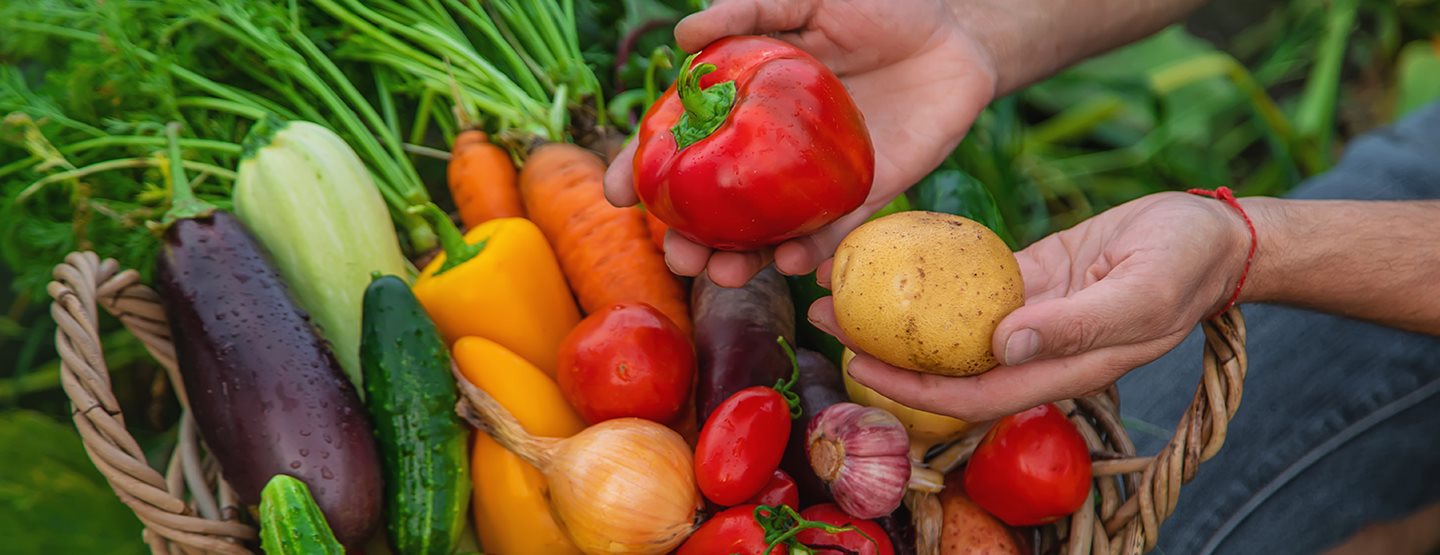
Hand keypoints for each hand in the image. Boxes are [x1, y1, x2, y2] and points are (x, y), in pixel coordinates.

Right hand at [604, 0, 997, 286]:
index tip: (618, 197)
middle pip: (722, 205)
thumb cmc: (879, 6)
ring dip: (745, 258)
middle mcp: (775, 152)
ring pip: (772, 230)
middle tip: (677, 258)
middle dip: (692, 239)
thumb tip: (684, 37)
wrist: (958, 32)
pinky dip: (814, 252)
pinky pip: (837, 231)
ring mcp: (819, 178)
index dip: (648, 170)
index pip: (687, 144)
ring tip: (724, 274)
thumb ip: (751, 12)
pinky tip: (793, 262)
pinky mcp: (869, 193)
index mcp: (747, 106)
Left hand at [808, 192, 1254, 421]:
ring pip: (946, 323)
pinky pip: (966, 281)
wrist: (1213, 233)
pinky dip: (926, 274)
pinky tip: (887, 253)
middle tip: (822, 316)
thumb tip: (1002, 346)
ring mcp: (1027, 315)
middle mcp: (1033, 351)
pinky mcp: (1028, 278)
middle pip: (943, 365)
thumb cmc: (1185, 264)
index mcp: (1059, 371)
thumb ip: (1073, 327)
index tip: (857, 364)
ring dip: (893, 311)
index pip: (969, 396)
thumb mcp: (1138, 296)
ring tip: (836, 283)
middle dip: (881, 350)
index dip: (910, 389)